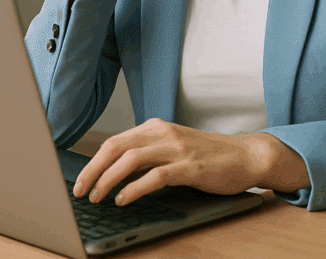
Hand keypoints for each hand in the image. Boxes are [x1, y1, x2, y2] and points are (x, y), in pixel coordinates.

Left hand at [72, 118, 273, 205]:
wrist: (245, 155)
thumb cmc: (208, 155)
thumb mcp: (172, 148)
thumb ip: (147, 155)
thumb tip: (113, 173)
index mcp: (156, 127)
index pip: (114, 141)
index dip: (93, 162)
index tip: (81, 181)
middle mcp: (163, 134)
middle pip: (116, 147)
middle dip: (93, 170)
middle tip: (80, 191)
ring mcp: (177, 149)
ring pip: (131, 159)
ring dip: (108, 179)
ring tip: (98, 197)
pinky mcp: (190, 167)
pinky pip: (155, 176)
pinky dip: (135, 188)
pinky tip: (124, 199)